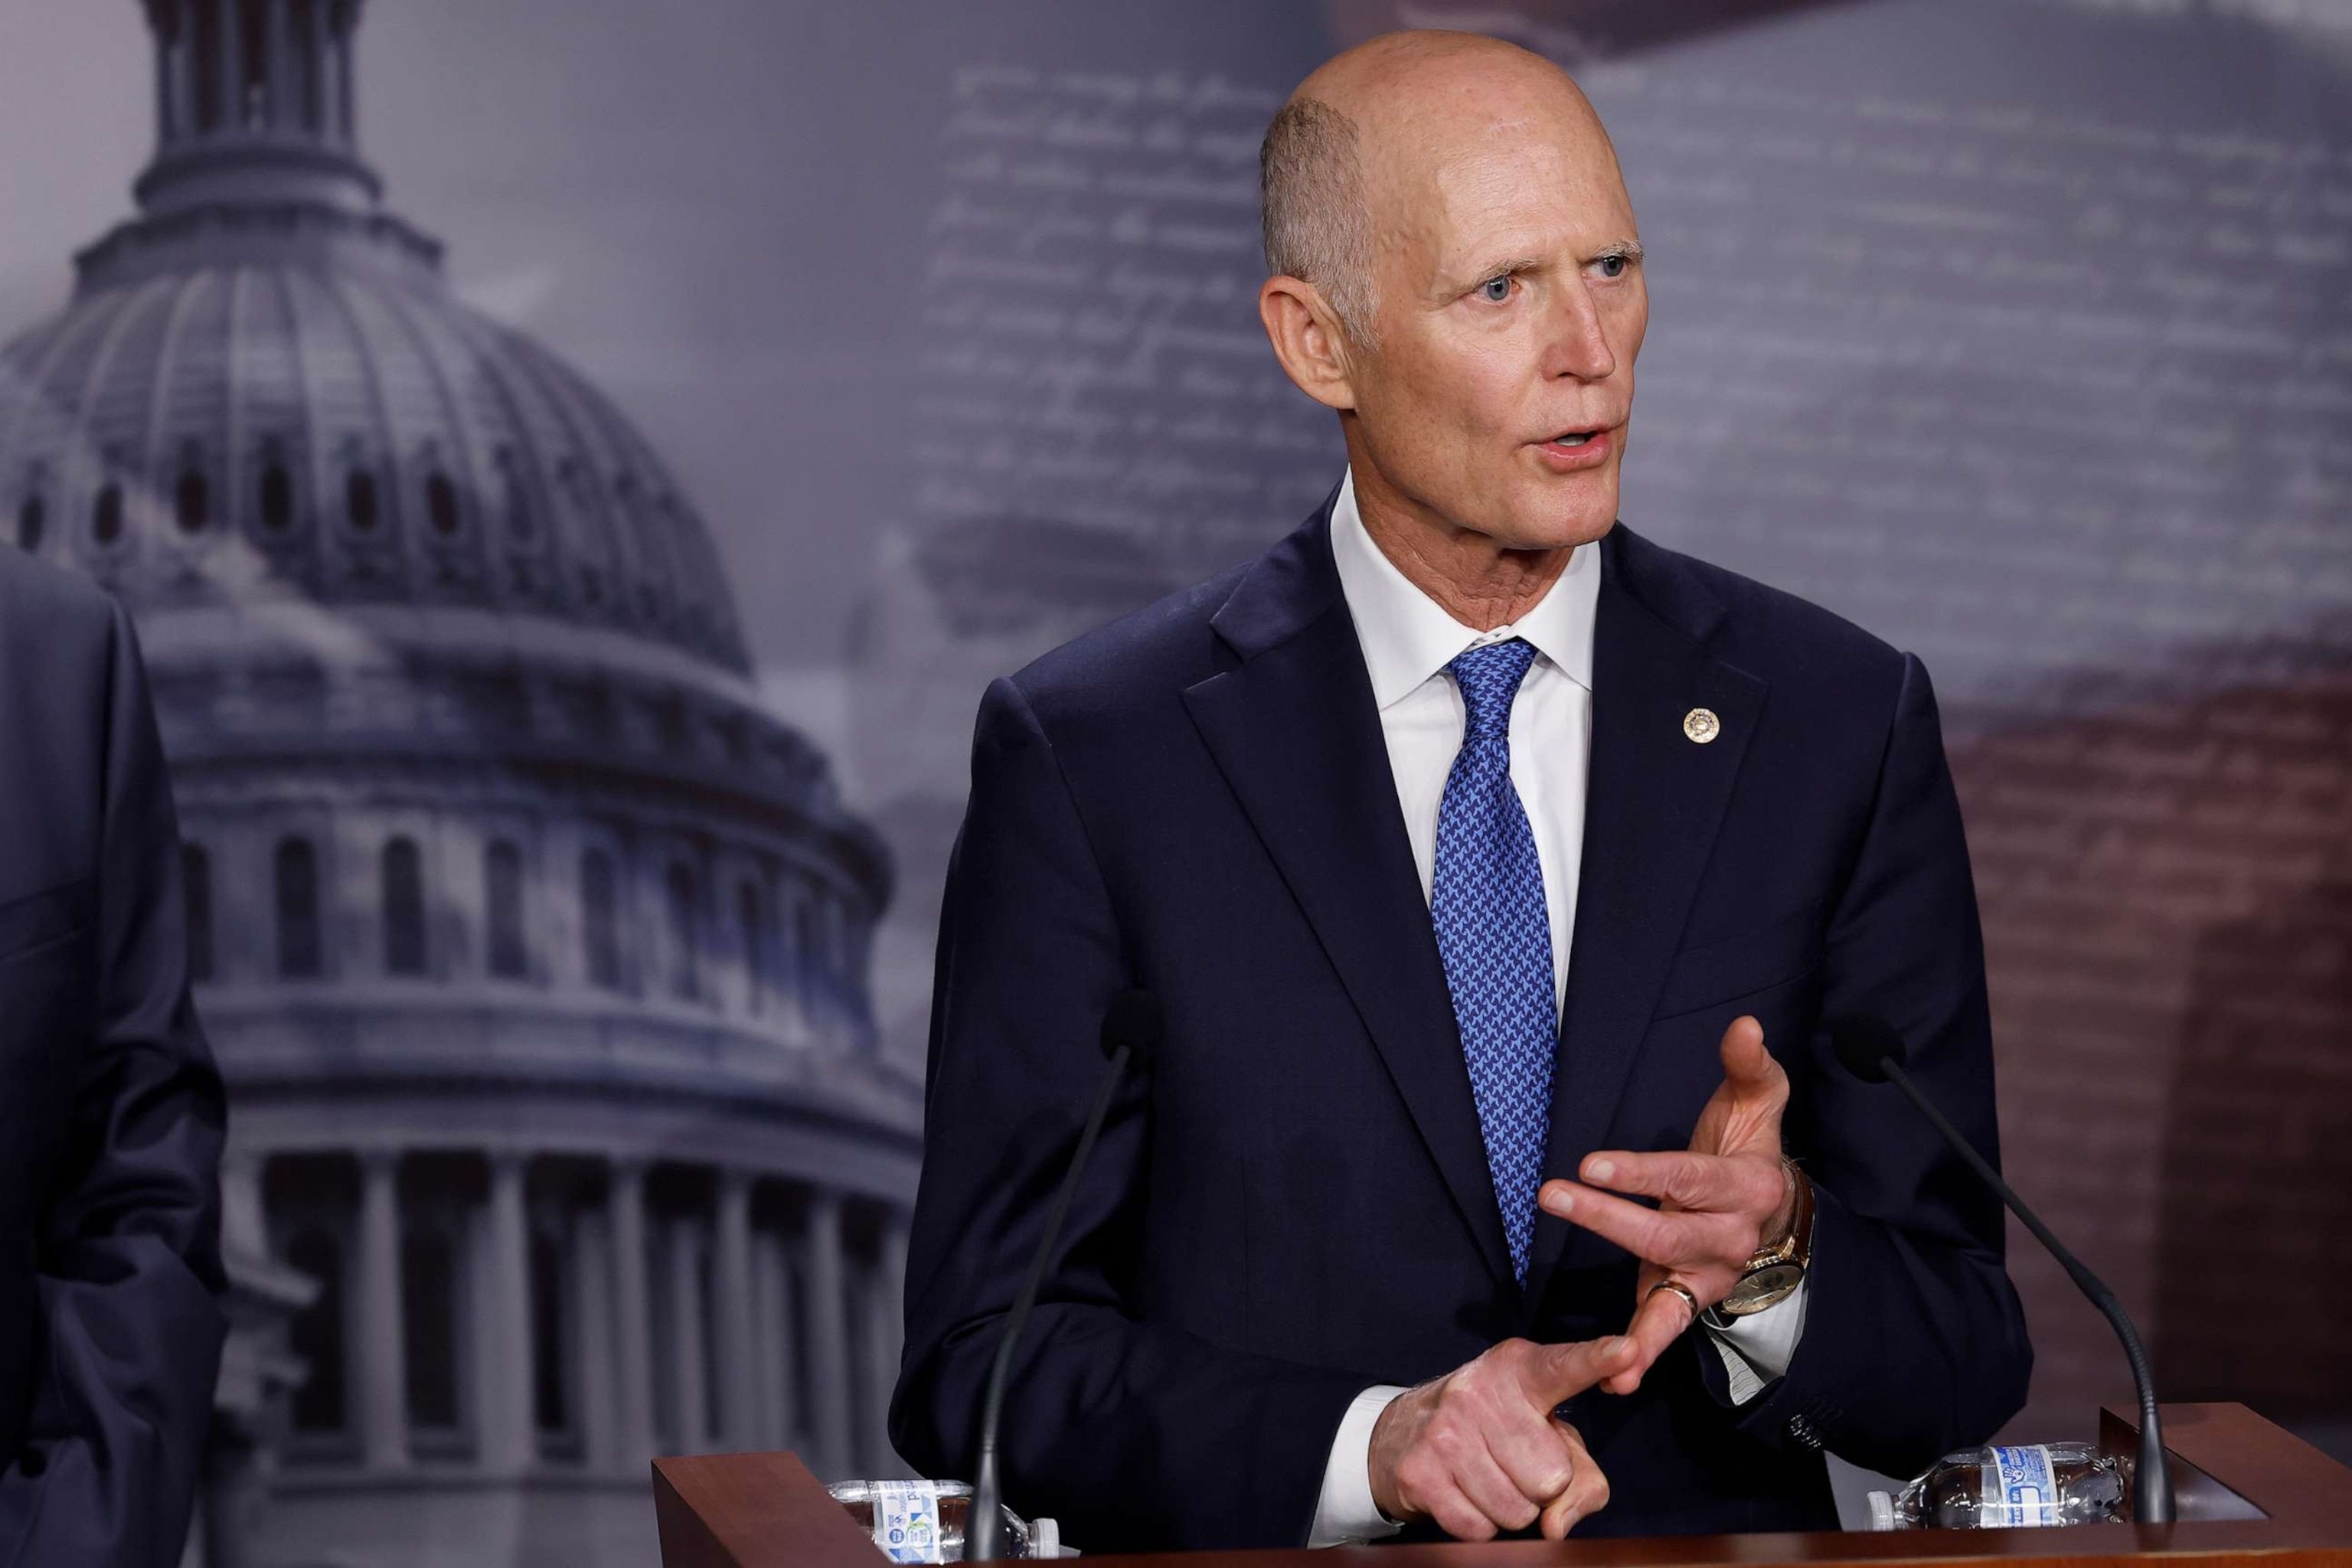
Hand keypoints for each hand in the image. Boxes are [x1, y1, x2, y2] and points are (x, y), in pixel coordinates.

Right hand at [1367, 1336, 1630, 1539]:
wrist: (1403, 1433)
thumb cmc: (1495, 1432)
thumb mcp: (1547, 1437)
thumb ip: (1582, 1477)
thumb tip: (1556, 1526)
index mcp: (1519, 1370)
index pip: (1565, 1368)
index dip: (1598, 1360)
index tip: (1629, 1349)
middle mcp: (1479, 1392)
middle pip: (1552, 1477)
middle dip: (1540, 1486)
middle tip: (1512, 1462)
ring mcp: (1444, 1431)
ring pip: (1517, 1511)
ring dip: (1510, 1509)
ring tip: (1487, 1476)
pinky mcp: (1420, 1472)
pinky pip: (1479, 1529)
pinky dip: (1479, 1524)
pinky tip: (1463, 1492)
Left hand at [1537, 1014, 1792, 1393]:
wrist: (1776, 1210)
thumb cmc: (1750, 1146)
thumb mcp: (1758, 1101)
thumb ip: (1748, 1065)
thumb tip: (1743, 1026)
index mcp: (1746, 1187)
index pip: (1686, 1177)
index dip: (1640, 1172)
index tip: (1593, 1162)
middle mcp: (1730, 1239)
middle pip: (1664, 1233)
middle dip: (1607, 1218)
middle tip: (1553, 1194)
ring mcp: (1708, 1277)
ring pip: (1668, 1294)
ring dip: (1633, 1321)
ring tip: (1606, 1349)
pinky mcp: (1685, 1298)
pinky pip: (1665, 1330)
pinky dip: (1643, 1356)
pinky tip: (1616, 1379)